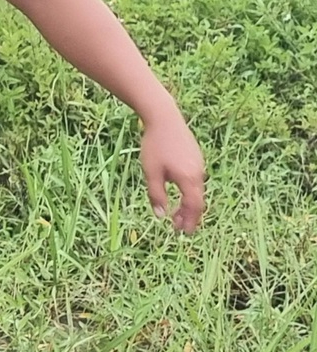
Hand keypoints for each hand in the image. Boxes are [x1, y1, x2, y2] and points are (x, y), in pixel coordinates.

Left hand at [141, 112, 204, 231]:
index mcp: (189, 179)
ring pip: (197, 191)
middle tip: (179, 228)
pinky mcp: (196, 158)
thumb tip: (160, 216)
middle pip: (197, 201)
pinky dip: (189, 192)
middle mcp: (199, 173)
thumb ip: (156, 194)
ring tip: (176, 215)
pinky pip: (195, 181)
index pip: (194, 207)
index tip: (183, 233)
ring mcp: (199, 164)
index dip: (190, 221)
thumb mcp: (151, 172)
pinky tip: (179, 194)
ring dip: (188, 204)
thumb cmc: (155, 145)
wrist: (164, 118)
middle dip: (189, 216)